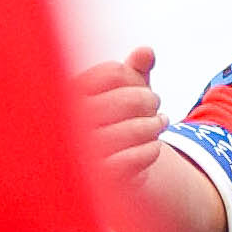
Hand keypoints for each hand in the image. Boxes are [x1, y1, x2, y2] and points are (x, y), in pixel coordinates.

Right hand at [75, 45, 166, 223]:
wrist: (105, 172)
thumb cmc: (113, 121)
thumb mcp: (123, 93)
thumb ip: (135, 71)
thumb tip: (147, 52)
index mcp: (70, 93)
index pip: (112, 73)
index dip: (133, 78)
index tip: (140, 86)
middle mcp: (71, 121)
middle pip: (126, 100)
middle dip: (148, 100)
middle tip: (156, 105)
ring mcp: (83, 151)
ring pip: (131, 131)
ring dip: (154, 126)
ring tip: (160, 123)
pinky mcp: (99, 179)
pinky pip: (133, 160)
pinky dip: (150, 151)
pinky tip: (153, 147)